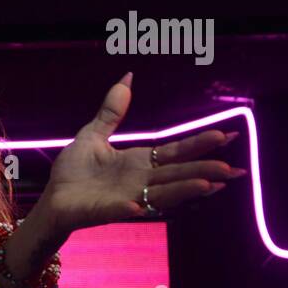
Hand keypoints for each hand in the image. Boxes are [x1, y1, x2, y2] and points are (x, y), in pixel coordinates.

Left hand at [39, 73, 247, 233]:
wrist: (52, 198)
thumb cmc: (73, 171)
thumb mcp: (93, 135)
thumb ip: (112, 111)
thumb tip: (127, 76)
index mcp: (138, 161)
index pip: (175, 151)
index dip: (199, 144)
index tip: (227, 135)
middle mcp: (139, 180)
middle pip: (177, 173)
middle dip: (204, 170)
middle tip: (235, 169)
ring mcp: (126, 197)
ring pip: (161, 193)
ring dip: (183, 190)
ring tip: (209, 185)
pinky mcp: (106, 211)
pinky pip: (122, 209)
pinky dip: (132, 208)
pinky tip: (141, 205)